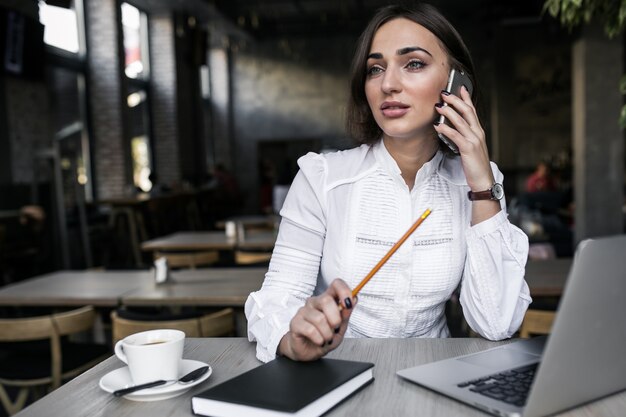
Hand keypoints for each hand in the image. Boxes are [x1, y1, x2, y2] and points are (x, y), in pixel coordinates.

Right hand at [278, 279, 356, 360]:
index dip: (344, 291)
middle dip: (335, 319)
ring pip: (319, 318)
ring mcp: (303, 311)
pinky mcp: (295, 322)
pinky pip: (310, 330)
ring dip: (327, 333)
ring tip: (326, 338)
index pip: (336, 284)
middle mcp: (315, 302)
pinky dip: (319, 339)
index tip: (348, 303)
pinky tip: (318, 341)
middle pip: (326, 300)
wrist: (309, 352)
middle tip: (335, 329)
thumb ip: (346, 314)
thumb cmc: (324, 337)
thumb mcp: (340, 328)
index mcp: (328, 300)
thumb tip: (353, 300)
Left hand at [434, 87, 500, 223]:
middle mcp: (478, 133)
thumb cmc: (475, 165)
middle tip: (444, 93)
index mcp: (478, 132)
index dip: (466, 98)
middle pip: (467, 111)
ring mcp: (474, 140)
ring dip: (448, 112)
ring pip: (460, 121)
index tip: (459, 88)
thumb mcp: (470, 148)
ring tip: (438, 106)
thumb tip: (450, 128)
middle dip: (455, 101)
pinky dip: (446, 129)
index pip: (472, 111)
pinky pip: (455, 136)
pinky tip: (438, 126)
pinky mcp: (468, 149)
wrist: (483, 180)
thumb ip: (463, 137)